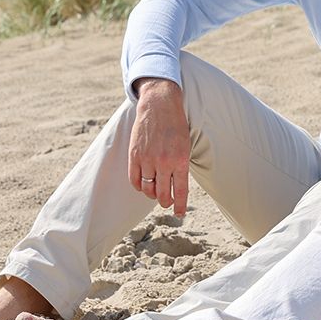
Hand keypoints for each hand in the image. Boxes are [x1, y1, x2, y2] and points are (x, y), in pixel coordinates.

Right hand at [128, 78, 190, 216]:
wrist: (160, 105)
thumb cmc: (176, 126)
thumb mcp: (186, 146)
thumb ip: (181, 166)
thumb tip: (177, 188)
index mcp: (180, 161)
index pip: (180, 191)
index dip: (180, 206)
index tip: (180, 214)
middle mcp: (164, 162)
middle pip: (162, 195)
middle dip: (166, 202)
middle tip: (167, 202)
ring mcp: (147, 159)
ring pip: (147, 189)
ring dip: (152, 194)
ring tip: (156, 191)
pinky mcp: (134, 155)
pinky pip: (134, 179)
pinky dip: (139, 186)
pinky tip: (144, 184)